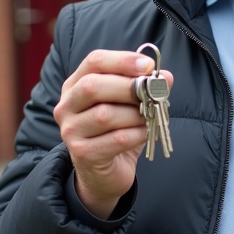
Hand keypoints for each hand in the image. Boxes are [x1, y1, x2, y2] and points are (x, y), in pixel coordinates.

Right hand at [53, 49, 174, 218]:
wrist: (104, 173)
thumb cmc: (117, 131)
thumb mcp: (129, 104)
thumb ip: (145, 88)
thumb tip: (167, 77)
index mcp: (75, 85)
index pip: (94, 61)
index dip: (122, 60)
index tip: (149, 66)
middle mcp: (66, 106)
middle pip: (92, 86)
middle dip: (129, 88)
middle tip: (153, 93)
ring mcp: (71, 131)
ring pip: (105, 114)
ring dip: (136, 114)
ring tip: (149, 117)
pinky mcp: (83, 154)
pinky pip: (116, 139)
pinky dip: (137, 134)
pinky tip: (145, 133)